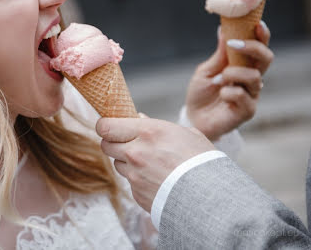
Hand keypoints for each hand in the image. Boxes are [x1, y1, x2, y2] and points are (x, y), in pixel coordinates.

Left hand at [96, 116, 213, 211]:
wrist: (211, 198)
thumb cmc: (203, 162)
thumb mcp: (186, 134)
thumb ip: (157, 125)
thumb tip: (139, 118)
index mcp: (147, 132)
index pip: (105, 126)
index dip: (106, 125)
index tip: (111, 126)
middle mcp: (135, 152)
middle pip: (106, 144)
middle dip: (114, 142)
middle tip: (128, 143)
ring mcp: (134, 175)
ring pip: (117, 164)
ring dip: (127, 162)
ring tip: (150, 163)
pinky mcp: (137, 193)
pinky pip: (130, 182)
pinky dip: (138, 180)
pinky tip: (157, 180)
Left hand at [186, 22, 272, 139]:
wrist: (193, 117)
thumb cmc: (201, 93)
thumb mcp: (207, 70)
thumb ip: (219, 54)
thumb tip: (223, 29)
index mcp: (244, 66)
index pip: (259, 48)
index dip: (262, 36)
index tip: (257, 24)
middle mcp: (252, 79)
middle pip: (266, 59)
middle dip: (252, 48)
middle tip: (233, 44)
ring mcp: (252, 95)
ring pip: (255, 77)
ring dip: (233, 74)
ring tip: (218, 79)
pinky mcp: (248, 110)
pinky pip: (243, 96)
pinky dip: (228, 92)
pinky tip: (220, 94)